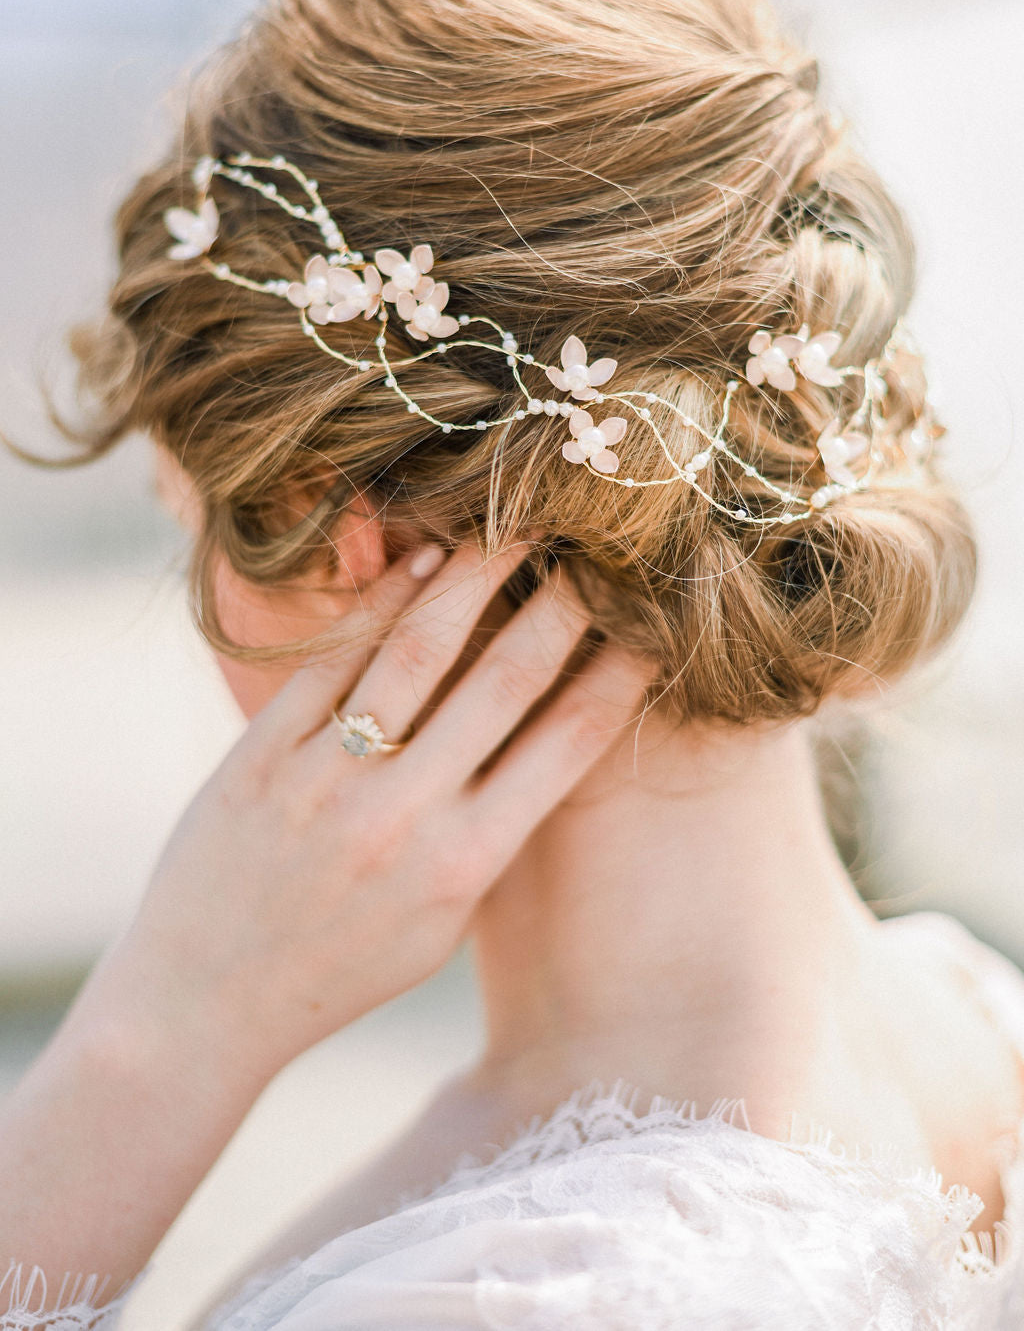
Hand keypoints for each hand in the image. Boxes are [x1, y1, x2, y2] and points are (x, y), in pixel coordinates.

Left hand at [83, 541, 652, 1083]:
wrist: (207, 999)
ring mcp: (328, 779)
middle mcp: (403, 816)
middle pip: (506, 681)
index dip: (620, 676)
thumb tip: (547, 734)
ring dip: (477, 576)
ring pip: (419, 650)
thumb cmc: (344, 964)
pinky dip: (383, 600)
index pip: (568, 746)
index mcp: (464, 866)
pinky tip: (422, 557)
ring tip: (517, 523)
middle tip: (599, 546)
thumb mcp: (442, 923)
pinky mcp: (263, 753)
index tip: (652, 626)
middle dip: (564, 605)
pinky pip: (334, 658)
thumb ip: (493, 834)